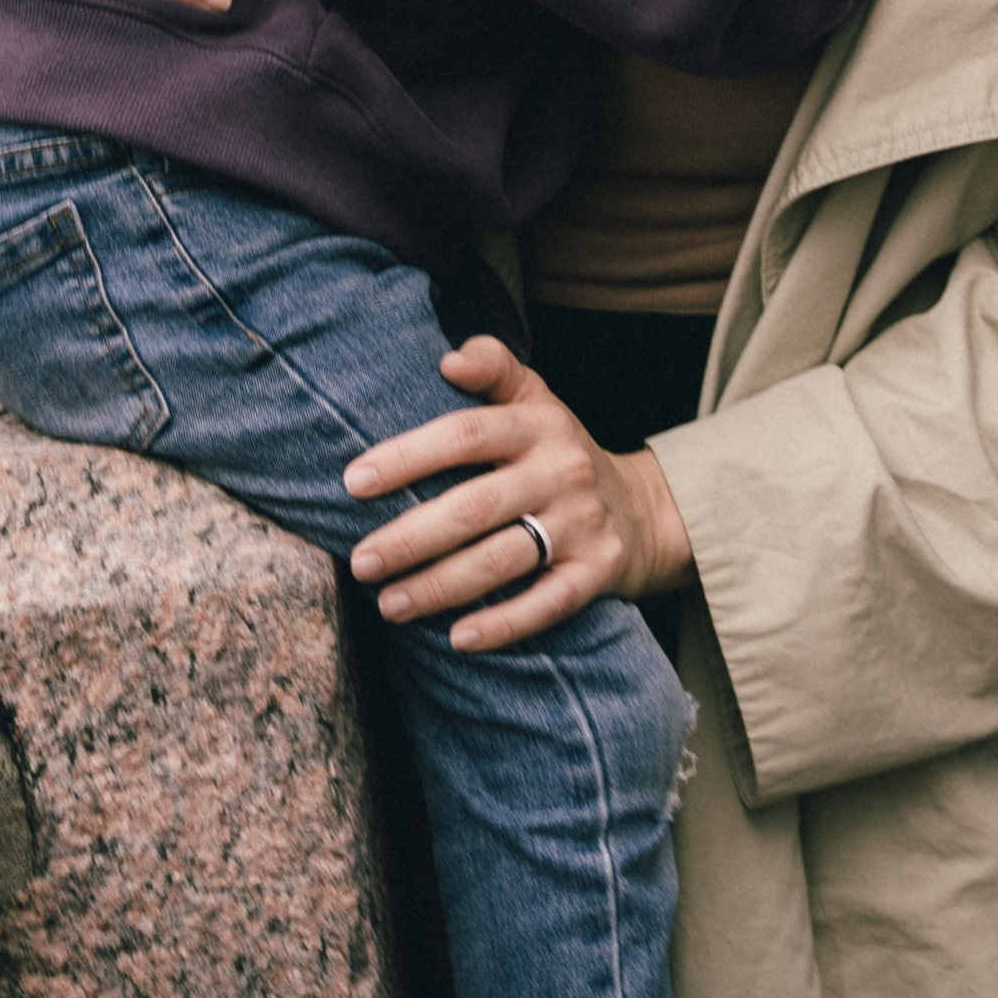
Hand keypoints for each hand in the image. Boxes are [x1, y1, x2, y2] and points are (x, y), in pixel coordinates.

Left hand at [346, 335, 694, 651]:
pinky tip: (456, 639)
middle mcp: (562, 471)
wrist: (643, 510)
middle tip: (359, 561)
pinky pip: (547, 603)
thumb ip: (494, 368)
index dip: (408, 457)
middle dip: (411, 538)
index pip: (466, 435)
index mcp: (538, 424)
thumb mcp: (536, 399)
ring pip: (503, 560)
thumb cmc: (560, 453)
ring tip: (388, 604)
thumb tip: (448, 359)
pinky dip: (502, 623)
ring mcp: (582, 524)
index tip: (354, 482)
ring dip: (440, 586)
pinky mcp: (598, 572)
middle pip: (476, 506)